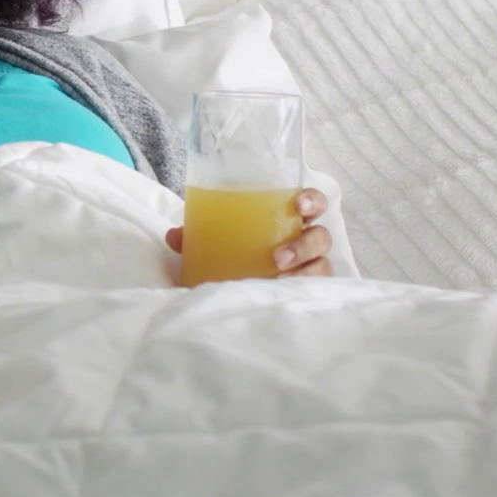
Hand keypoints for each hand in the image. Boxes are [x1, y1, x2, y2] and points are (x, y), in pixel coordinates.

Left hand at [165, 188, 334, 278]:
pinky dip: (304, 291)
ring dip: (304, 272)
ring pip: (321, 265)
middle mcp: (305, 241)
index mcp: (288, 220)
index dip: (312, 199)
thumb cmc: (235, 254)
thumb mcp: (215, 242)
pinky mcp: (308, 291)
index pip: (313, 203)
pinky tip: (286, 296)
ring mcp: (310, 267)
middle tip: (278, 257)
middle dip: (305, 244)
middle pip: (321, 236)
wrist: (233, 293)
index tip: (298, 203)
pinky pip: (316, 291)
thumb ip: (196, 237)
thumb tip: (175, 236)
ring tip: (278, 280)